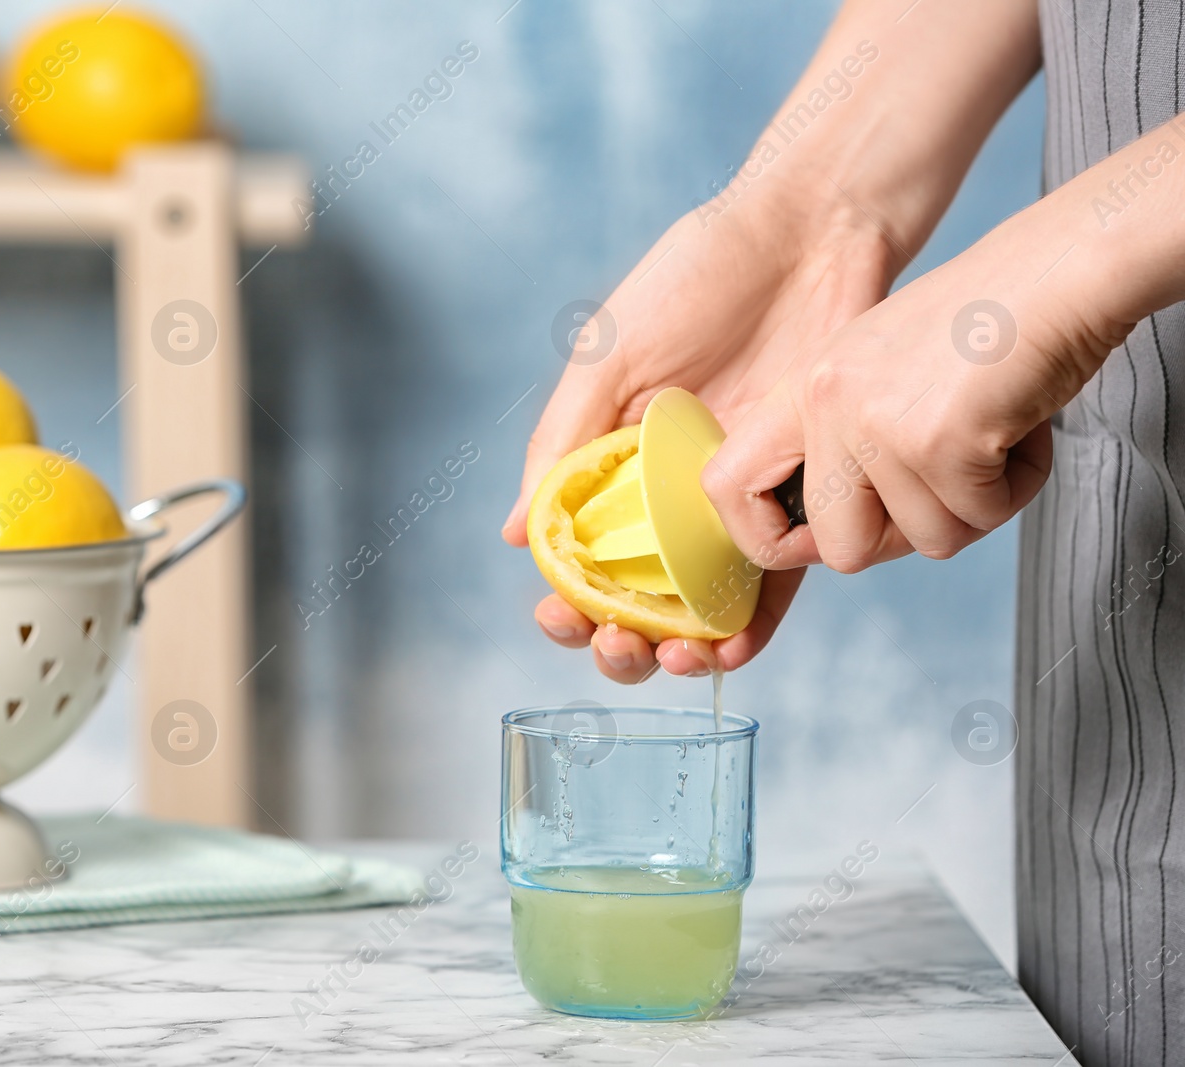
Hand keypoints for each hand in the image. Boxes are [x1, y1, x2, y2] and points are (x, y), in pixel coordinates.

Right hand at [504, 193, 896, 680]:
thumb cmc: (698, 277)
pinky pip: (777, 584)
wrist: (811, 234)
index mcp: (615, 463)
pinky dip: (753, 629)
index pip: (579, 559)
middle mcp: (671, 495)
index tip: (560, 617)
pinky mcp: (802, 499)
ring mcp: (736, 503)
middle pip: (637, 600)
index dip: (565, 603)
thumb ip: (563, 443)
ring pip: (702, 608)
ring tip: (678, 659)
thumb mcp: (610, 355)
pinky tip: (733, 646)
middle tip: (619, 647)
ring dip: (683, 652)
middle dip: (620, 644)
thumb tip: (518, 536)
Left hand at [703, 203, 1123, 573]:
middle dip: (906, 538)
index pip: (726, 487)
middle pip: (841, 549)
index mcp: (804, 389)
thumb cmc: (991, 320)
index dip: (772, 540)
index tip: (820, 541)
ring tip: (996, 436)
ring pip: (925, 541)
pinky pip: (977, 517)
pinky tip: (1021, 428)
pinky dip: (1015, 488)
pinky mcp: (933, 440)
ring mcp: (874, 422)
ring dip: (977, 506)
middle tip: (951, 487)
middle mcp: (825, 404)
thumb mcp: (884, 372)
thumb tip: (835, 536)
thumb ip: (849, 442)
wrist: (1062, 267)